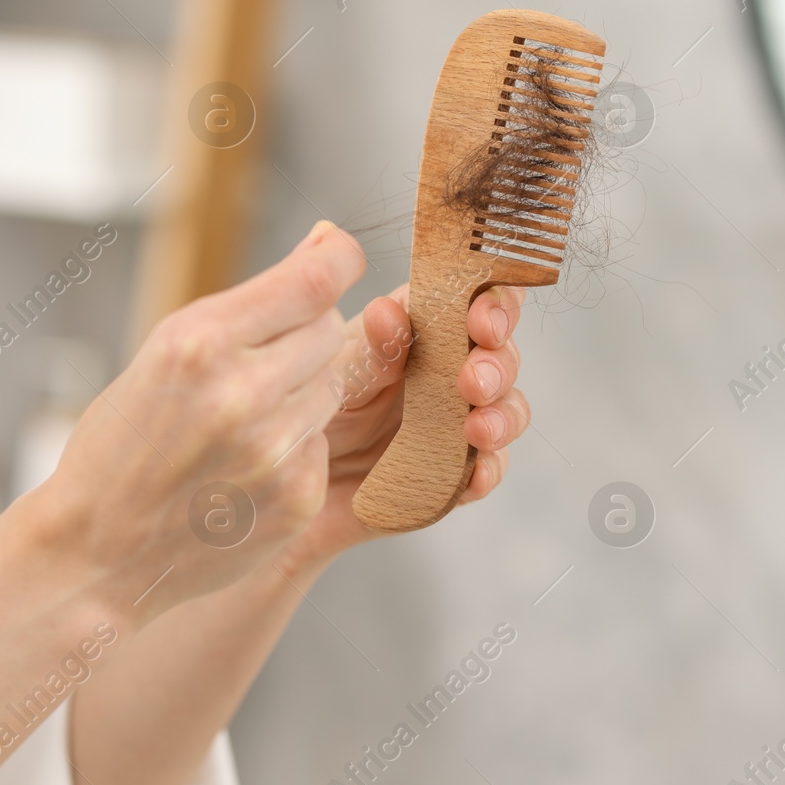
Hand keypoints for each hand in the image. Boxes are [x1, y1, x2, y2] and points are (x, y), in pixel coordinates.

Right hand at [31, 221, 363, 624]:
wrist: (93, 554)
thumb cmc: (122, 443)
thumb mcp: (165, 352)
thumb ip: (250, 303)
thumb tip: (328, 243)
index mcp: (198, 342)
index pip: (314, 280)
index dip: (340, 257)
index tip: (340, 255)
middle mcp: (241, 393)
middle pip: (329, 328)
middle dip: (303, 334)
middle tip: (256, 364)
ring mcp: (274, 451)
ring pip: (332, 385)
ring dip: (302, 392)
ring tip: (243, 422)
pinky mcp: (297, 498)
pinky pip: (323, 443)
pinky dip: (296, 448)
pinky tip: (245, 469)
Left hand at [276, 282, 531, 571]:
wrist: (280, 484)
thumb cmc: (302, 410)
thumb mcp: (332, 376)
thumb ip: (369, 349)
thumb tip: (390, 311)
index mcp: (419, 331)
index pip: (474, 300)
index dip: (491, 303)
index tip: (481, 322)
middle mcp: (444, 373)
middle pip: (499, 355)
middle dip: (498, 364)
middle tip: (474, 382)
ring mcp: (451, 424)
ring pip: (504, 411)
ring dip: (502, 416)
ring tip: (476, 429)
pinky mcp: (447, 475)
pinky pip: (483, 471)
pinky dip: (488, 471)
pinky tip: (476, 474)